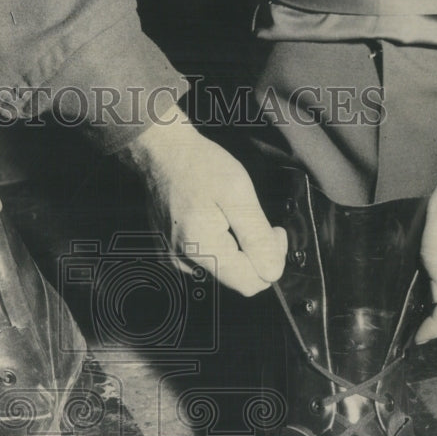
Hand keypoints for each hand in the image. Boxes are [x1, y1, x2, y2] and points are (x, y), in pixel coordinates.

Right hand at [117, 104, 286, 296]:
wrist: (162, 152)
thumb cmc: (200, 166)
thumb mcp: (238, 195)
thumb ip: (256, 238)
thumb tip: (272, 272)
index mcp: (203, 250)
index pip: (251, 283)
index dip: (271, 260)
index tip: (274, 230)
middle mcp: (185, 262)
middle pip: (238, 278)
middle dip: (256, 254)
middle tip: (258, 220)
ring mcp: (175, 259)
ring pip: (224, 271)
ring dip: (239, 250)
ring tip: (234, 216)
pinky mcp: (171, 252)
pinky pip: (208, 261)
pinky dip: (221, 246)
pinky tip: (217, 220)